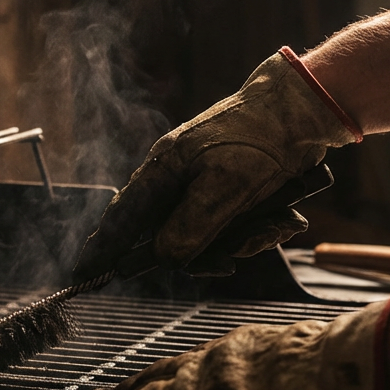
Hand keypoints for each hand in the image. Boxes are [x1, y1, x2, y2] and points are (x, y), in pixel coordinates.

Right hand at [74, 46, 359, 280]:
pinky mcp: (232, 194)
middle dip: (207, 253)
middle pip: (171, 239)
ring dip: (245, 240)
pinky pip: (235, 230)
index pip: (122, 218)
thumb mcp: (225, 187)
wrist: (304, 112)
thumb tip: (165, 259)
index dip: (103, 249)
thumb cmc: (259, 139)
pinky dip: (261, 230)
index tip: (85, 277)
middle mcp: (178, 180)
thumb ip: (190, 227)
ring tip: (274, 223)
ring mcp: (205, 188)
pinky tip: (283, 218)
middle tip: (227, 261)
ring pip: (209, 239)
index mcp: (163, 170)